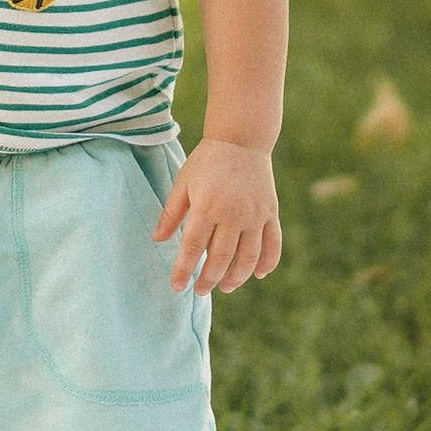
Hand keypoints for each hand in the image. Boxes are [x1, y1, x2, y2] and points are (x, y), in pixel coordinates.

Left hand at [154, 139, 281, 295]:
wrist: (241, 139)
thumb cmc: (207, 161)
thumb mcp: (183, 183)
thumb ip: (171, 213)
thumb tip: (157, 240)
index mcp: (207, 207)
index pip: (193, 248)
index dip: (184, 270)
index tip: (177, 287)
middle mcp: (233, 214)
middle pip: (221, 258)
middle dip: (209, 279)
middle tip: (200, 291)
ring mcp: (255, 215)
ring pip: (248, 257)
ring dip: (237, 277)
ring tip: (226, 287)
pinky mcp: (270, 212)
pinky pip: (273, 244)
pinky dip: (268, 262)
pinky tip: (258, 275)